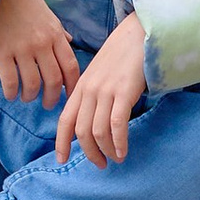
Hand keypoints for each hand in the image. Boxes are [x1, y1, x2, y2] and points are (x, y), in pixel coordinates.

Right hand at [0, 0, 77, 105]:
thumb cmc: (24, 3)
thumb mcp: (48, 15)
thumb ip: (60, 32)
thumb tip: (71, 43)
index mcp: (55, 35)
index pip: (70, 67)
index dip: (72, 87)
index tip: (69, 97)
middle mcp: (41, 43)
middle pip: (53, 80)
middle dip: (51, 98)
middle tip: (47, 105)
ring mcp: (21, 48)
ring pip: (32, 84)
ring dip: (30, 96)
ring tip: (27, 98)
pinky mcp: (1, 52)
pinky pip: (10, 81)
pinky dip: (12, 93)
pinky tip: (11, 94)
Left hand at [56, 14, 149, 167]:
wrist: (139, 34)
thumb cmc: (121, 56)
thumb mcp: (98, 74)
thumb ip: (91, 94)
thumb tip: (91, 120)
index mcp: (80, 86)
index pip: (65, 119)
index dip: (61, 142)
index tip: (61, 159)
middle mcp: (89, 90)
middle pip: (81, 130)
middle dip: (89, 152)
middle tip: (100, 164)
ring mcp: (105, 91)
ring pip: (98, 131)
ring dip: (106, 150)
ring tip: (115, 159)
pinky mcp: (123, 92)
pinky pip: (117, 124)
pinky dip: (119, 142)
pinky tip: (123, 151)